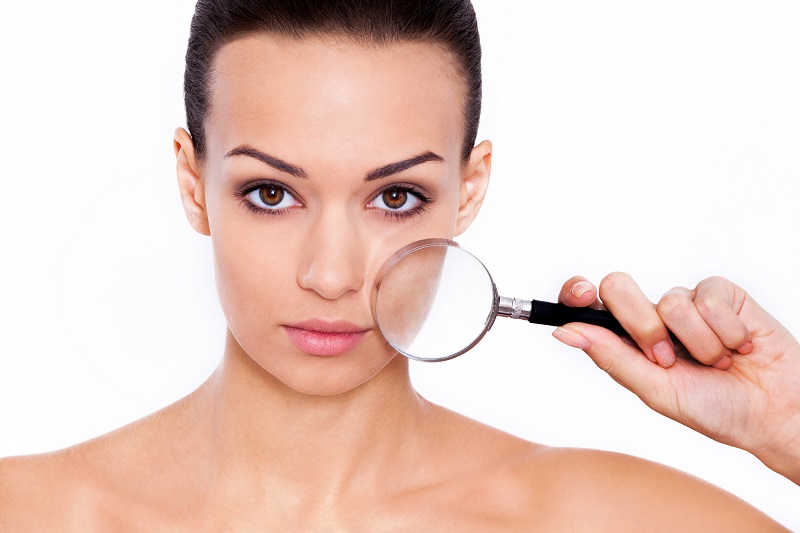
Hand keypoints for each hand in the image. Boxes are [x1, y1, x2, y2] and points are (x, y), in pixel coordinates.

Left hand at [552, 273, 799, 484]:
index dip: (576, 292)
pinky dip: (726, 331)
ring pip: (671, 301)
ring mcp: (685, 302)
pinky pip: (709, 297)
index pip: (589, 304)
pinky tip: (739, 346)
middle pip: (618, 287)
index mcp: (626, 340)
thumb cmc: (713, 407)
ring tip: (715, 361)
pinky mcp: (720, 293)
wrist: (774, 411)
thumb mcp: (656, 391)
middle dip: (643, 326)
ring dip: (698, 342)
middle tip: (668, 359)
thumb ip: (611, 357)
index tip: (581, 296)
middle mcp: (651, 316)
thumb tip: (565, 332)